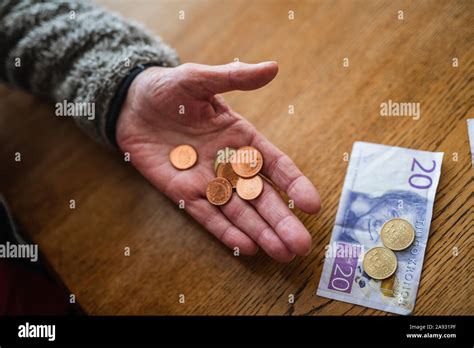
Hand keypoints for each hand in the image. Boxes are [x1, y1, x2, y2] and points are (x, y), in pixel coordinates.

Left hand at [116, 62, 320, 261]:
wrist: (132, 105)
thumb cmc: (169, 89)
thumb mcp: (201, 78)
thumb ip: (234, 78)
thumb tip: (273, 67)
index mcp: (241, 138)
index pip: (274, 164)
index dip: (293, 184)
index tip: (312, 205)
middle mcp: (230, 164)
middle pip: (261, 196)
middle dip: (281, 220)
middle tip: (302, 246)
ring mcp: (207, 181)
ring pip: (238, 211)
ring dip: (260, 232)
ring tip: (282, 254)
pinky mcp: (183, 193)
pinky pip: (207, 215)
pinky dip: (225, 231)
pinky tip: (246, 248)